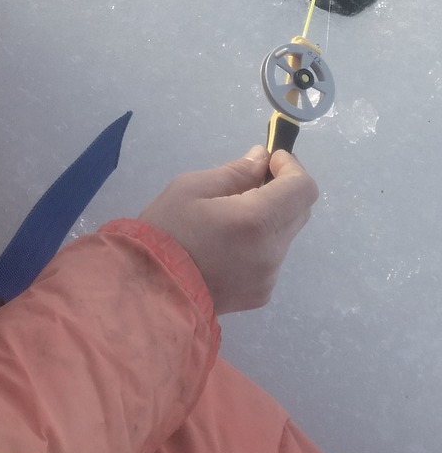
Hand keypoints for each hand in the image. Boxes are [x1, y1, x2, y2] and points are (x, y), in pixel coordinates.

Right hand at [137, 147, 319, 314]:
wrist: (150, 291)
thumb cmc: (165, 232)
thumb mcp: (190, 188)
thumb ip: (234, 172)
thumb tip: (261, 159)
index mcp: (256, 221)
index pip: (302, 188)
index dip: (291, 166)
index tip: (270, 159)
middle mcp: (272, 251)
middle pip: (300, 210)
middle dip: (282, 189)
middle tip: (250, 181)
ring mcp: (269, 276)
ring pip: (284, 234)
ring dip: (269, 218)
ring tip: (229, 218)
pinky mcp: (261, 293)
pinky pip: (272, 258)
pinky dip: (259, 243)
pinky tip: (226, 245)